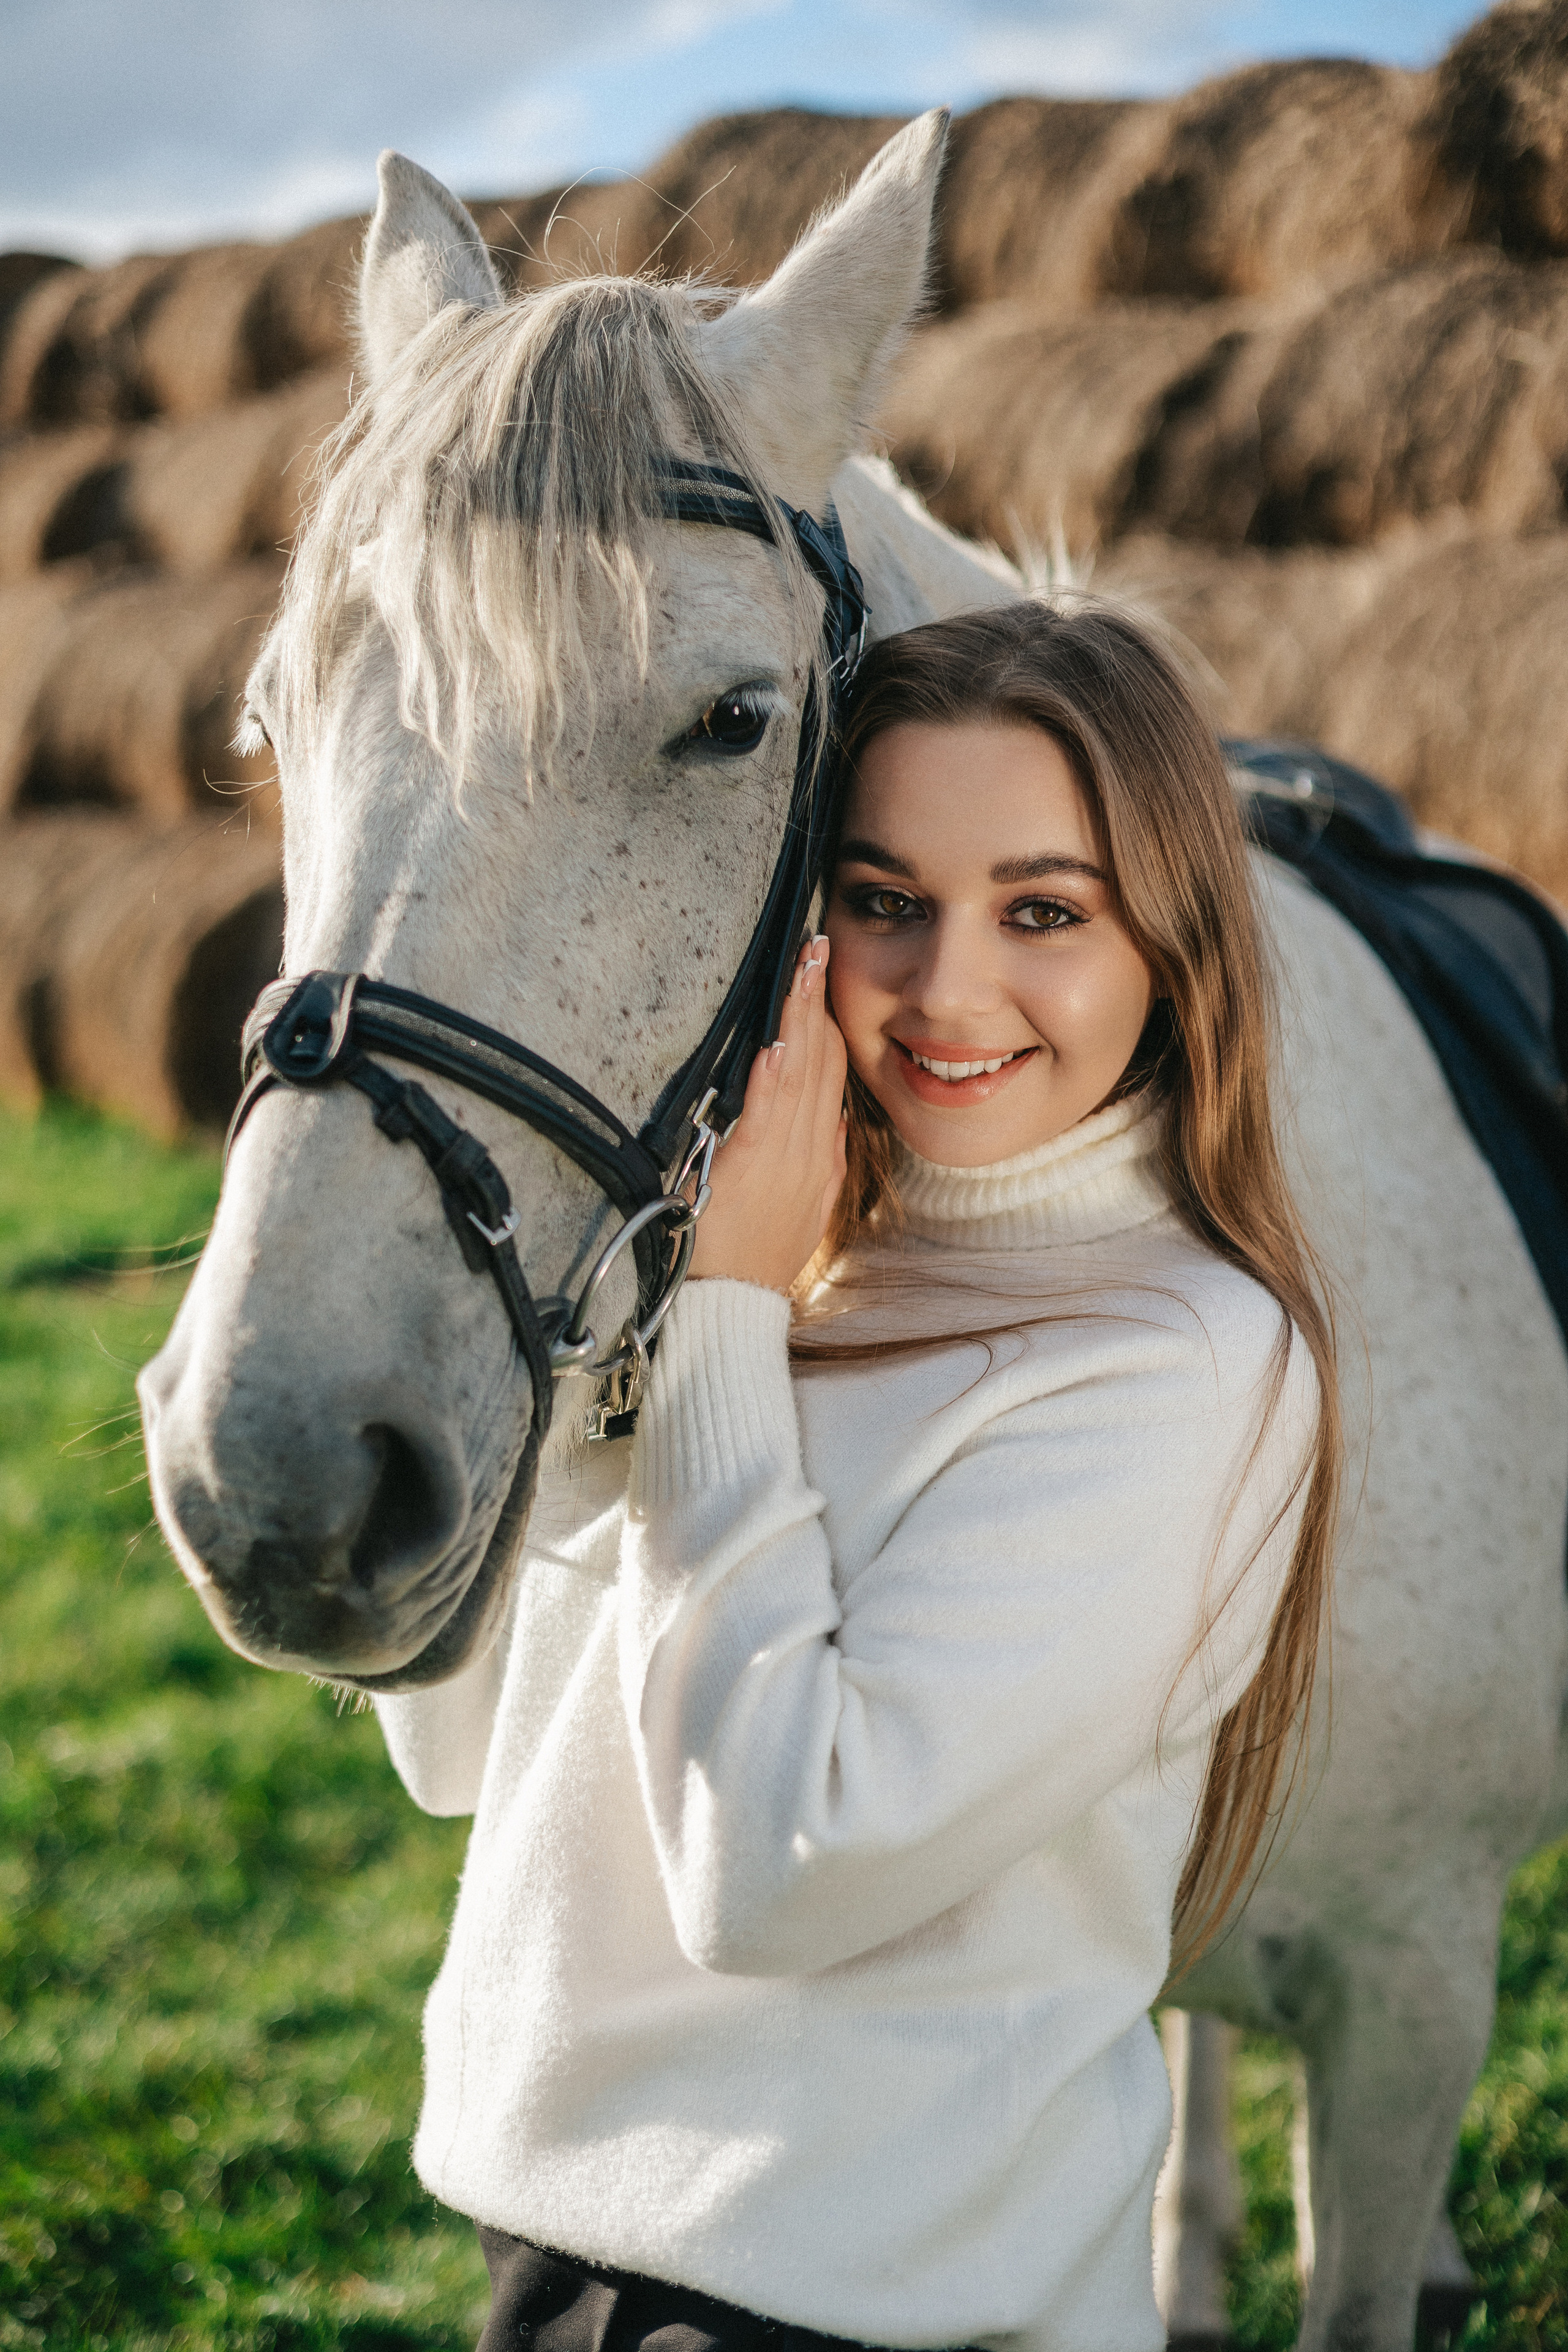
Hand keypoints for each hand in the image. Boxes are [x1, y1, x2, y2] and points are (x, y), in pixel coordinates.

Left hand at [688, 935, 847, 1292]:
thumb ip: (823, 1162)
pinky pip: (766, 1112)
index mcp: (820, 1155)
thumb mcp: (809, 1209)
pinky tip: (775, 1041)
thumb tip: (835, 1120)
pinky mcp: (750, 1167)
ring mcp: (783, 1156)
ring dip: (798, 1017)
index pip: (831, 1074)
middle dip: (817, 1000)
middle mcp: (808, 1149)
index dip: (829, 1021)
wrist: (738, 1303)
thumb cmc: (761, 1257)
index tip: (823, 978)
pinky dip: (772, 1075)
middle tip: (816, 947)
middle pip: (820, 1061)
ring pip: (798, 1074)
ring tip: (802, 969)